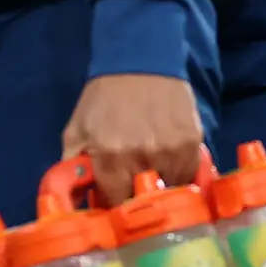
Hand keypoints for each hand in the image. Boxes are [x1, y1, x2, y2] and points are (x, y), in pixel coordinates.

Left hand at [63, 72, 205, 208]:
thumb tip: (75, 200)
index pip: (116, 203)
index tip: (115, 200)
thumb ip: (72, 167)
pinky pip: (189, 172)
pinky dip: (180, 171)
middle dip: (137, 196)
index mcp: (110, 156)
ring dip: (161, 184)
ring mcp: (171, 150)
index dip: (115, 205)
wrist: (140, 61)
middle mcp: (142, 157)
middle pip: (144, 199)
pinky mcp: (193, 141)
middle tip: (133, 186)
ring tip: (151, 169)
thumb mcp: (76, 130)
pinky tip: (169, 160)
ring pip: (170, 188)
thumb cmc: (104, 98)